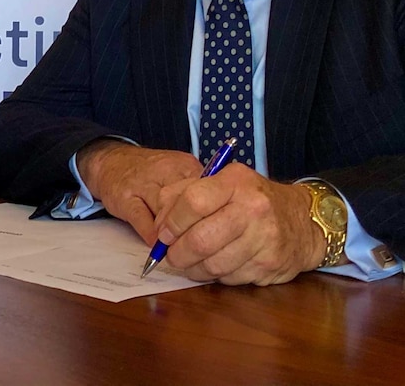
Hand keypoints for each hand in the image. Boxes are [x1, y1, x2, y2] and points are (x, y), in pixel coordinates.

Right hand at [77, 140, 202, 243]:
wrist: (110, 161)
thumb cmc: (151, 173)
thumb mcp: (179, 176)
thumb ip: (199, 197)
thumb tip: (220, 229)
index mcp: (186, 166)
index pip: (208, 195)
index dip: (212, 220)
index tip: (214, 237)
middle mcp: (166, 171)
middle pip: (189, 205)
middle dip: (193, 229)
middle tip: (195, 247)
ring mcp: (143, 184)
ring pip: (167, 213)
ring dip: (173, 235)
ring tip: (177, 249)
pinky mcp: (125, 197)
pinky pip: (143, 221)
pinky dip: (152, 237)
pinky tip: (157, 245)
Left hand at [154, 164, 325, 284]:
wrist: (302, 220)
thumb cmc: (250, 198)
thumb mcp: (220, 182)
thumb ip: (183, 193)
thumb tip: (158, 224)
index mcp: (235, 182)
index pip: (193, 201)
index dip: (171, 221)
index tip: (162, 233)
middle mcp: (252, 209)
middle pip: (201, 239)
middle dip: (177, 253)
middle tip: (170, 255)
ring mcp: (264, 239)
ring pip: (213, 264)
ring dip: (193, 268)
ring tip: (189, 262)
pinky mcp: (269, 265)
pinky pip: (230, 278)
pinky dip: (216, 275)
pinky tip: (216, 264)